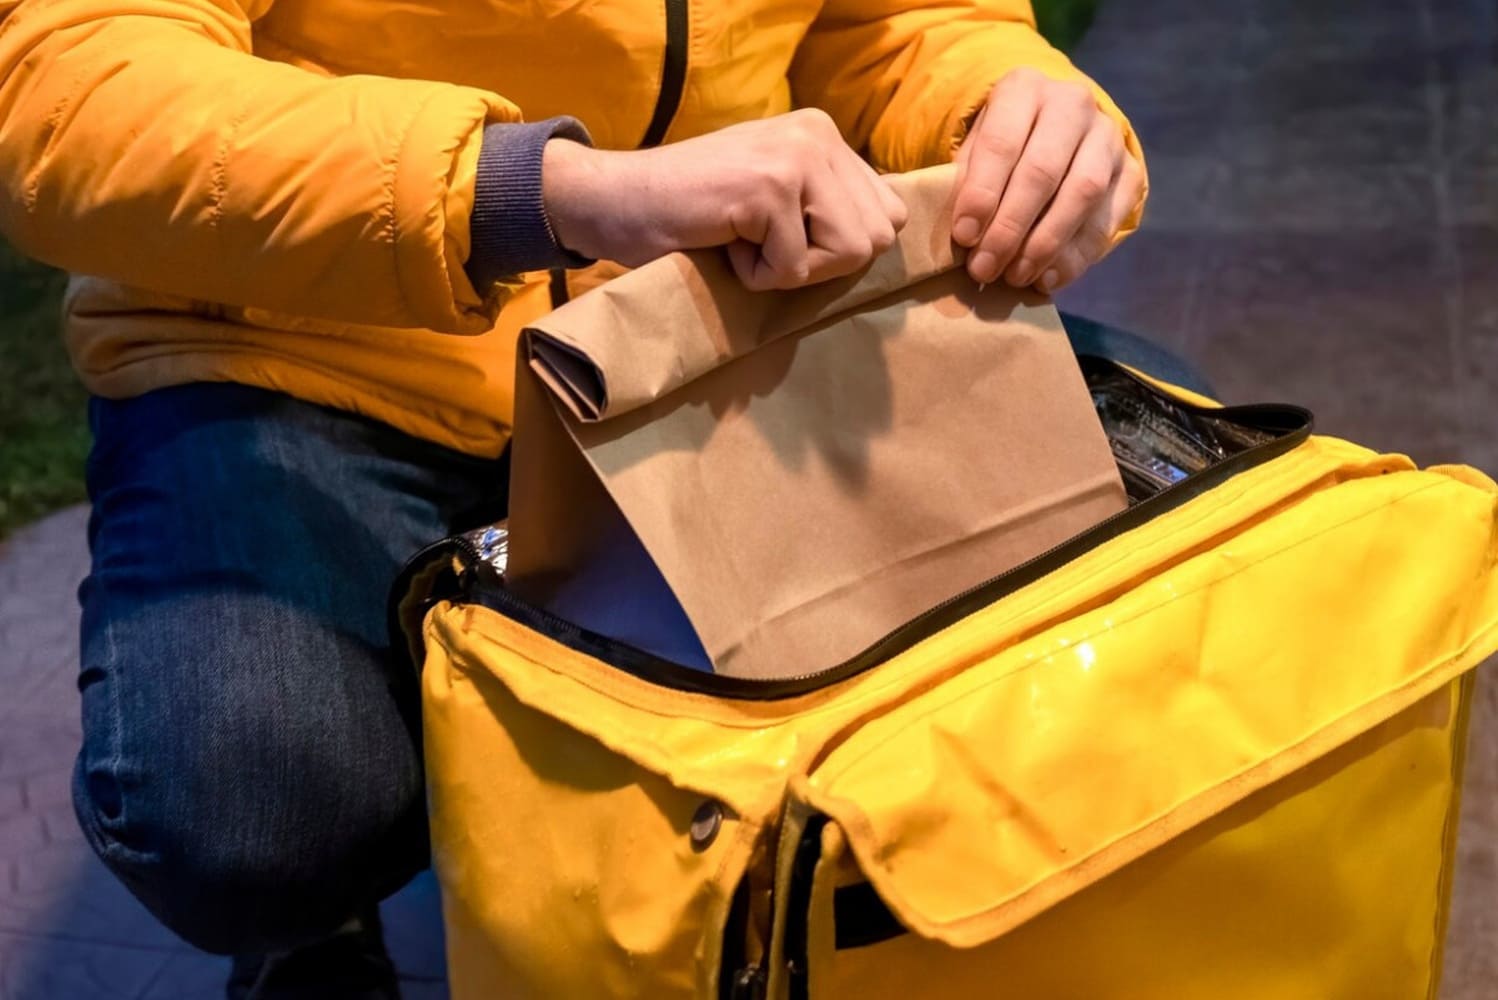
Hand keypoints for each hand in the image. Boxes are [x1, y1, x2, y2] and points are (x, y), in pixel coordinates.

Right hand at [542, 109, 907, 290]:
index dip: (840, 246)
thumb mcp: (775, 198)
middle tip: (762, 243)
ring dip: (793, 268)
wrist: (612, 201)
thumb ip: (827, 205)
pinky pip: (794, 269)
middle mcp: (819, 134)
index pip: (888, 213)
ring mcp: (796, 157)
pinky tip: (721, 242)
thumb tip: (886, 238)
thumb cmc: (690, 213)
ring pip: (849, 252)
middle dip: (823, 261)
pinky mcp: (768, 188)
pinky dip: (755, 276)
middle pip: (877, 236)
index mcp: (825, 134)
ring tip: (745, 241)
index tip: (784, 238)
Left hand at [951, 68, 1144, 294]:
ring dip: (1046, 243)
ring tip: (1016, 276)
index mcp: (1024, 89)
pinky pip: (1109, 218)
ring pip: (1082, 193)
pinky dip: (1077, 255)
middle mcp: (1072, 104)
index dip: (982, 194)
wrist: (1052, 126)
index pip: (1002, 142)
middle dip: (1011, 227)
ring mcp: (1107, 137)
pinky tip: (1049, 278)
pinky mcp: (1130, 170)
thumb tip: (966, 238)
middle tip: (985, 268)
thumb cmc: (1000, 144)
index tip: (964, 236)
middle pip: (1043, 171)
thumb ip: (965, 182)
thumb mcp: (972, 147)